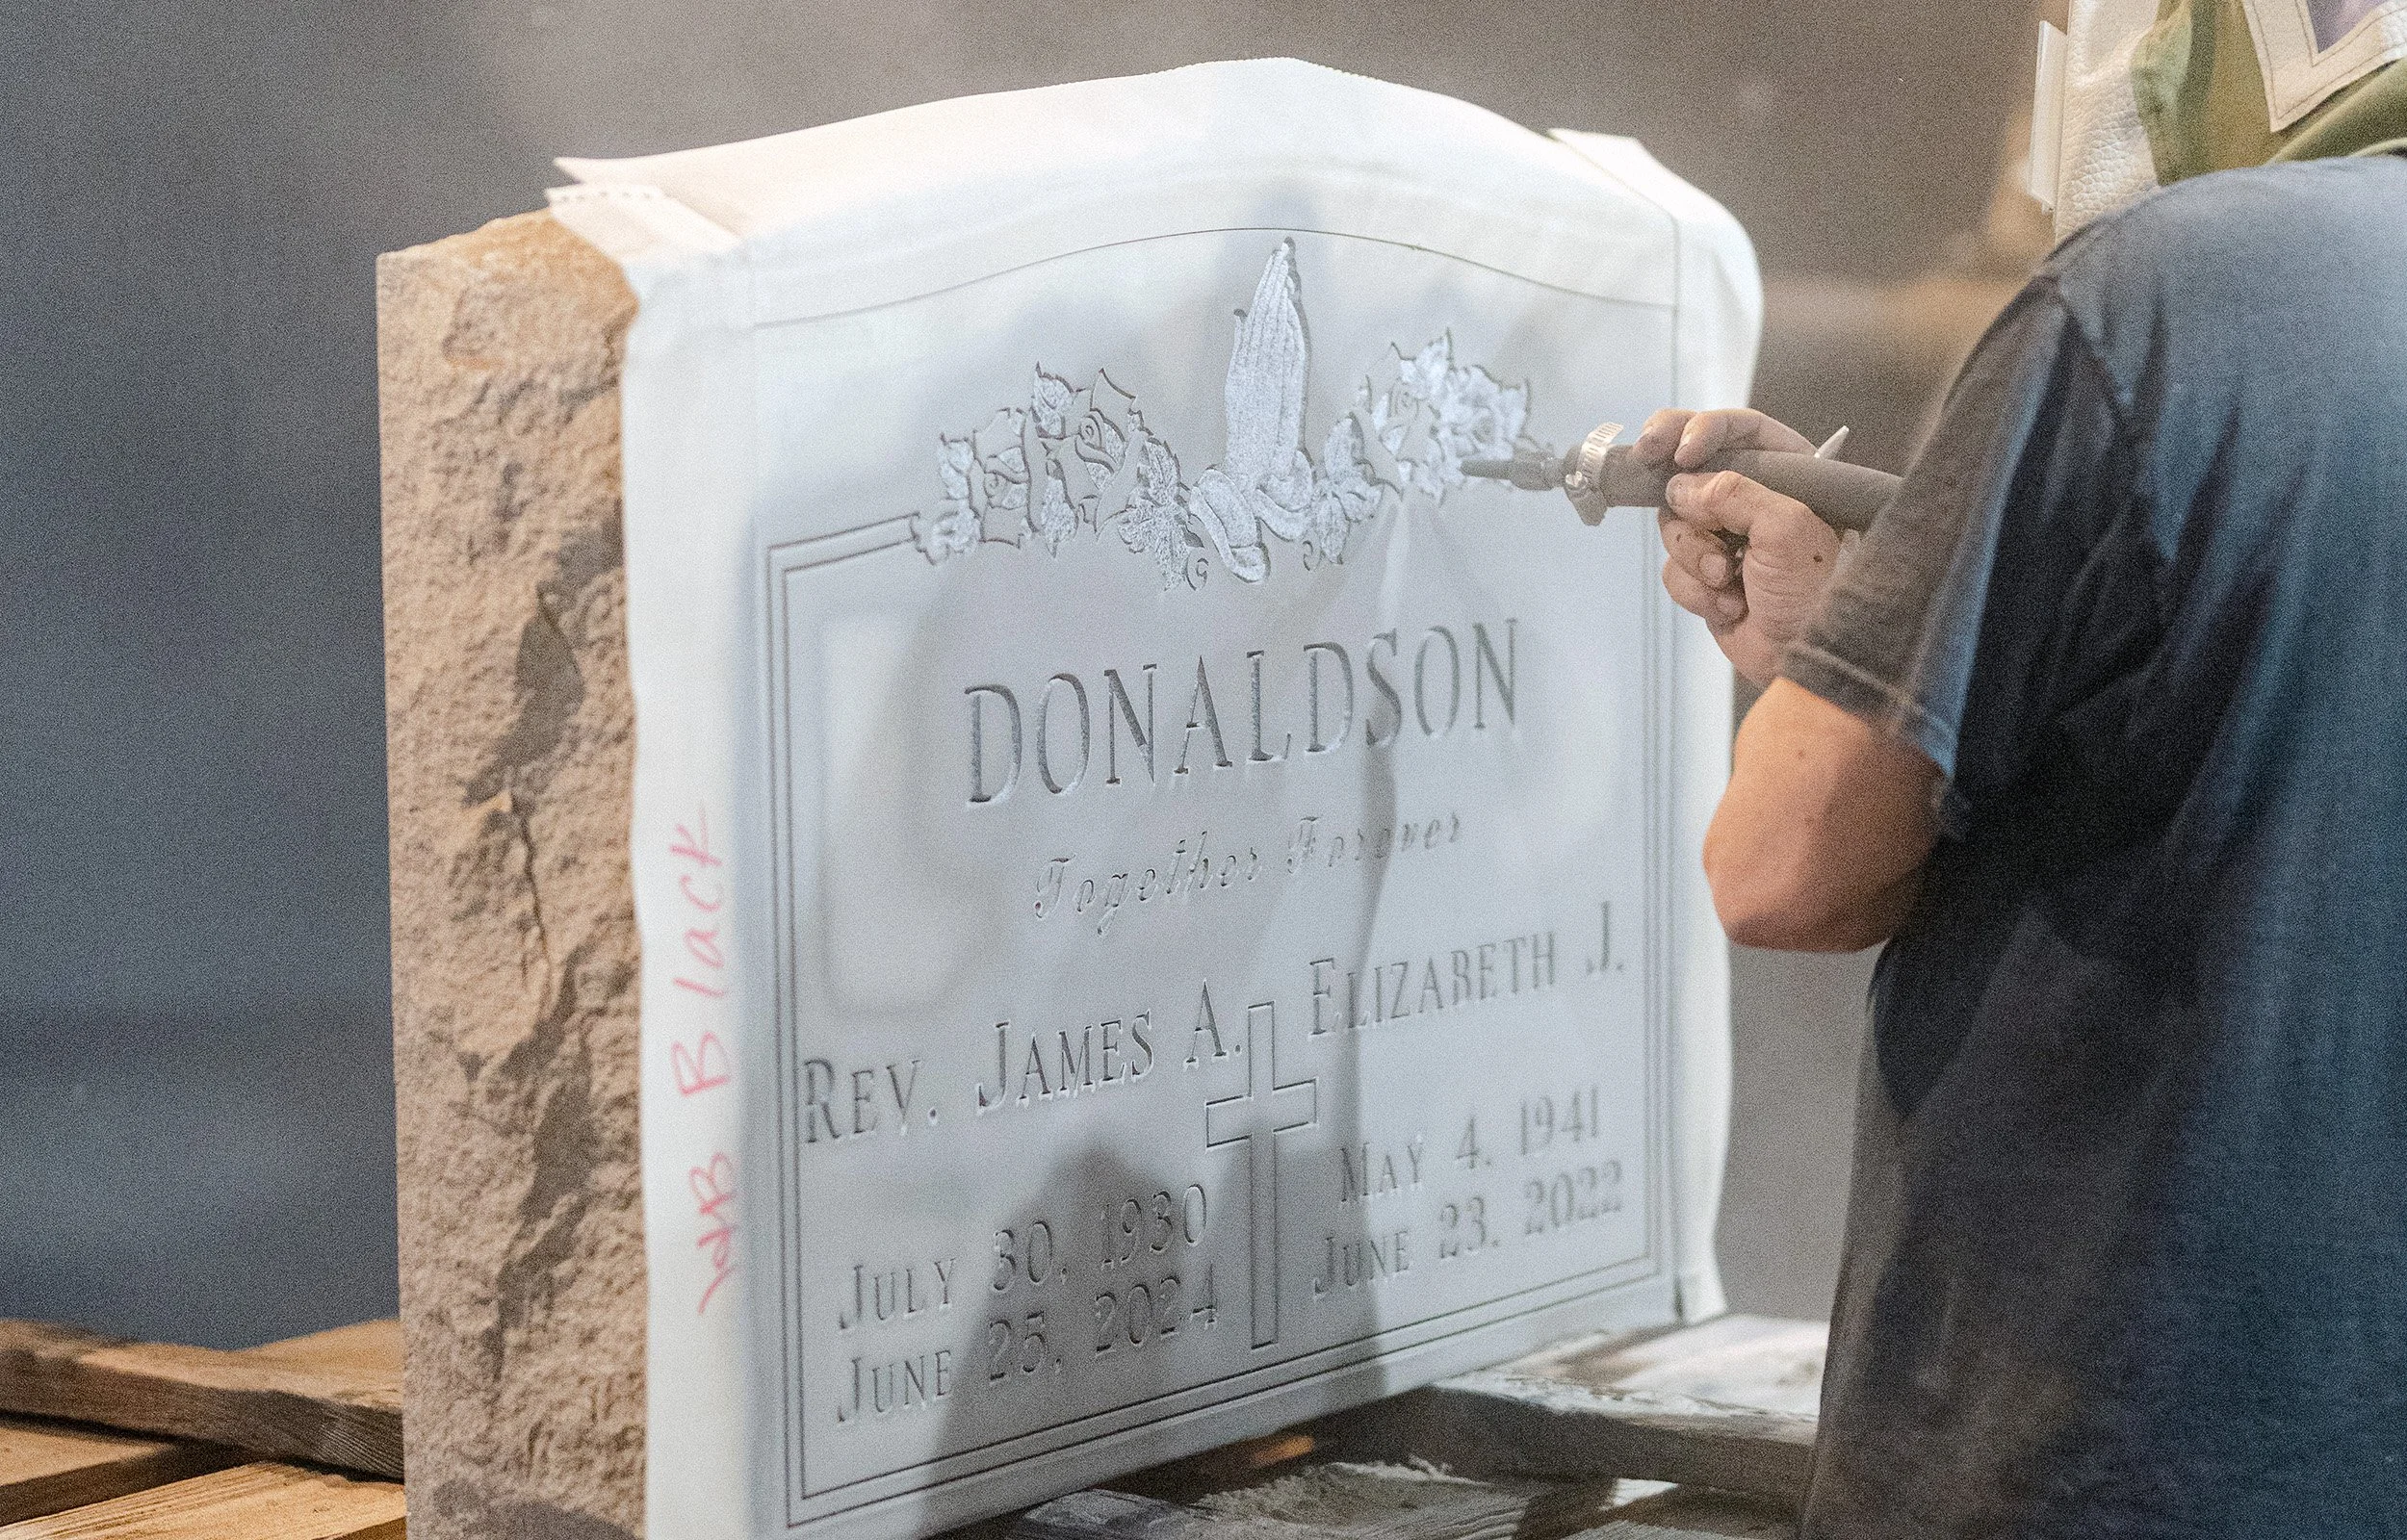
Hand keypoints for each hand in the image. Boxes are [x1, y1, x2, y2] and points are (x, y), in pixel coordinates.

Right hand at [1637, 408, 1841, 686]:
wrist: (1809, 656)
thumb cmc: (1816, 590)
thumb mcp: (1785, 528)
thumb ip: (1734, 494)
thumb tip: (1680, 487)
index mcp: (1787, 473)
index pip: (1736, 429)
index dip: (1699, 429)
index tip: (1679, 453)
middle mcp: (1753, 500)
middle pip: (1690, 475)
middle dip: (1681, 499)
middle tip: (1661, 485)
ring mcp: (1726, 539)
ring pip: (1674, 526)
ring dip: (1694, 556)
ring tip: (1728, 581)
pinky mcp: (1707, 577)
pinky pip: (1675, 570)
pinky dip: (1695, 591)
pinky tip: (1729, 606)